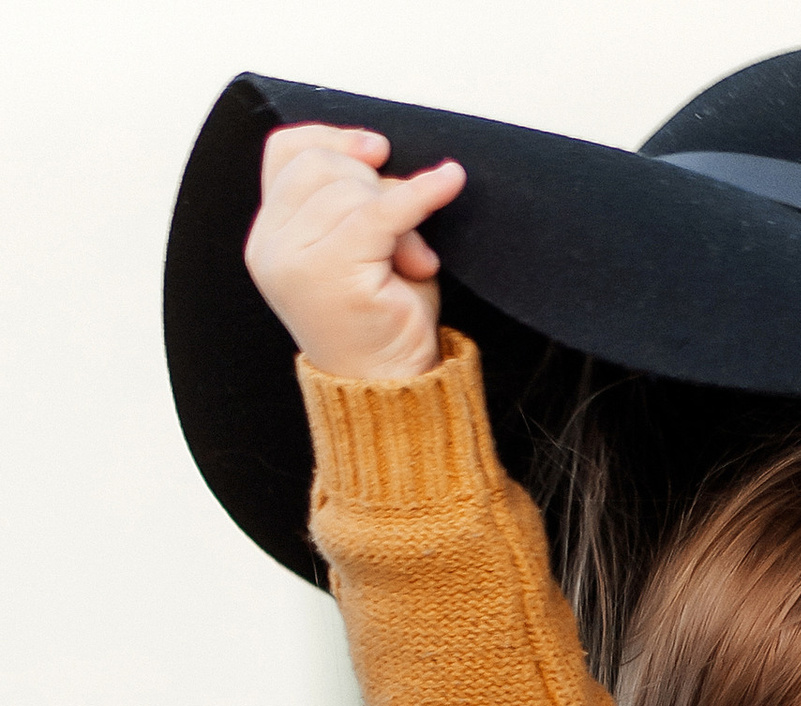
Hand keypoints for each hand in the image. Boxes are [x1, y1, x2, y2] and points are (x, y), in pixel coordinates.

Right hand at [245, 123, 465, 384]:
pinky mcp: (333, 272)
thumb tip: (376, 151)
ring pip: (354, 189)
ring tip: (416, 262)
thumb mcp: (361, 245)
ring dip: (400, 215)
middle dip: (375, 185)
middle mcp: (271, 247)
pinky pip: (383, 211)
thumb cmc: (384, 322)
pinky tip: (450, 181)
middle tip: (406, 237)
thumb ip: (354, 197)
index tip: (378, 149)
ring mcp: (295, 261)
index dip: (332, 139)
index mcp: (269, 237)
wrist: (394, 392)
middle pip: (324, 165)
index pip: (285, 153)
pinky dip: (422, 193)